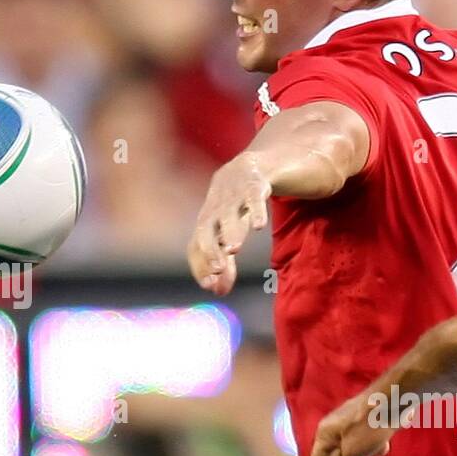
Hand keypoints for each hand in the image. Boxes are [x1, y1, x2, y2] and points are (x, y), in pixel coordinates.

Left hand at [189, 154, 271, 294]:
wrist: (256, 163)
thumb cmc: (239, 205)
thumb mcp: (231, 233)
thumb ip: (226, 262)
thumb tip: (218, 292)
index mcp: (207, 220)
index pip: (196, 244)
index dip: (201, 264)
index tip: (209, 286)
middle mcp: (216, 207)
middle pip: (206, 228)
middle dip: (209, 249)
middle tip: (218, 270)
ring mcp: (234, 193)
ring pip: (228, 213)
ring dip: (230, 230)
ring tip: (234, 248)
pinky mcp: (255, 182)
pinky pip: (253, 196)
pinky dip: (256, 209)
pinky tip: (259, 226)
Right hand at [311, 391, 393, 455]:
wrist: (394, 399)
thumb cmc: (369, 426)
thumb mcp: (354, 452)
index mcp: (324, 433)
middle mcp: (332, 428)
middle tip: (363, 449)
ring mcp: (349, 424)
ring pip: (353, 450)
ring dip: (366, 451)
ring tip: (376, 443)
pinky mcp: (365, 421)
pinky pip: (365, 440)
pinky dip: (374, 442)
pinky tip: (384, 438)